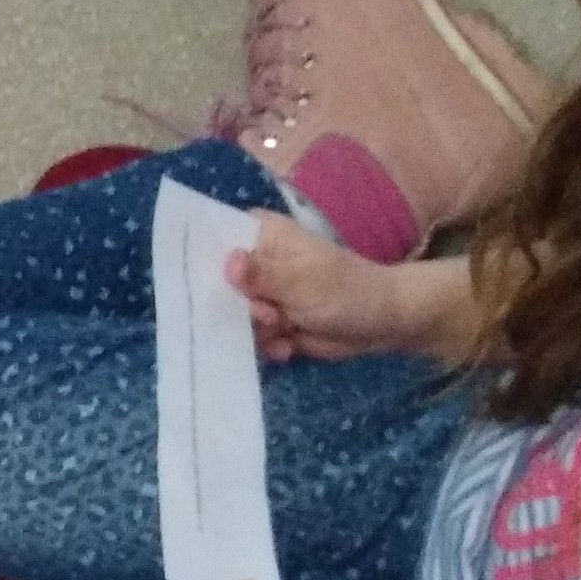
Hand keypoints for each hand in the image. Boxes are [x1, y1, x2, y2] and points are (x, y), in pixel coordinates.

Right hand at [221, 219, 445, 363]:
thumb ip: (261, 274)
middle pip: (214, 283)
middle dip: (236, 307)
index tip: (203, 286)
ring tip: (284, 328)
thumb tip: (227, 262)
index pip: (213, 238)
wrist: (380, 324)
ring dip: (256, 330)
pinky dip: (268, 345)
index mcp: (259, 235)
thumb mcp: (302, 281)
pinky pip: (248, 336)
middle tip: (267, 314)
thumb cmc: (345, 290)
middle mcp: (254, 261)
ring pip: (230, 315)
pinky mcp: (269, 321)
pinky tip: (289, 344)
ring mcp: (260, 293)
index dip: (200, 261)